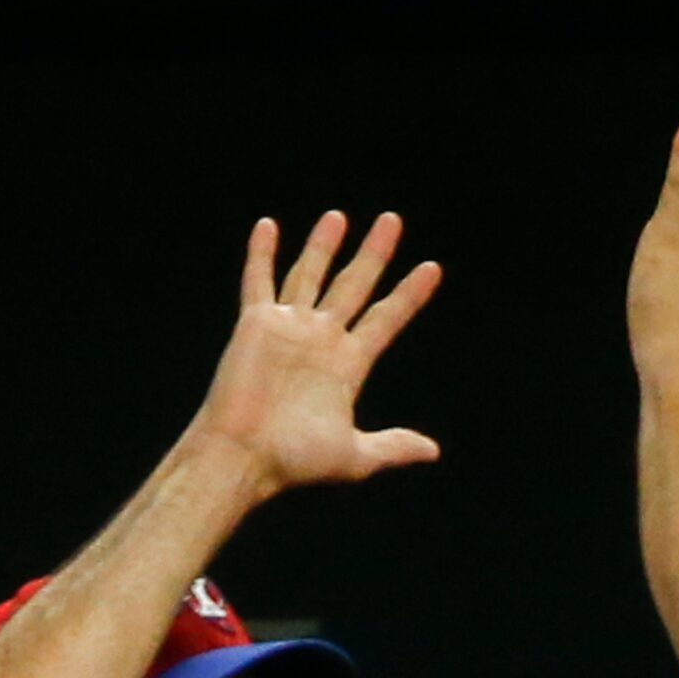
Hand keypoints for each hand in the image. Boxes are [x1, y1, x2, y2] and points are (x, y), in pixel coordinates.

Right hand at [189, 211, 443, 495]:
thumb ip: (393, 446)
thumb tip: (432, 451)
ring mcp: (289, 328)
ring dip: (325, 245)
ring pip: (311, 275)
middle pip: (354, 285)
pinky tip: (268, 225)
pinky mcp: (256, 324)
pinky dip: (262, 253)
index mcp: (348, 365)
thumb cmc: (295, 461)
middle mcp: (321, 340)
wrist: (245, 457)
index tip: (432, 268)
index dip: (409, 295)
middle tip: (393, 220)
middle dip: (374, 253)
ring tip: (340, 216)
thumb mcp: (356, 456)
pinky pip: (259, 280)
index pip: (386, 319)